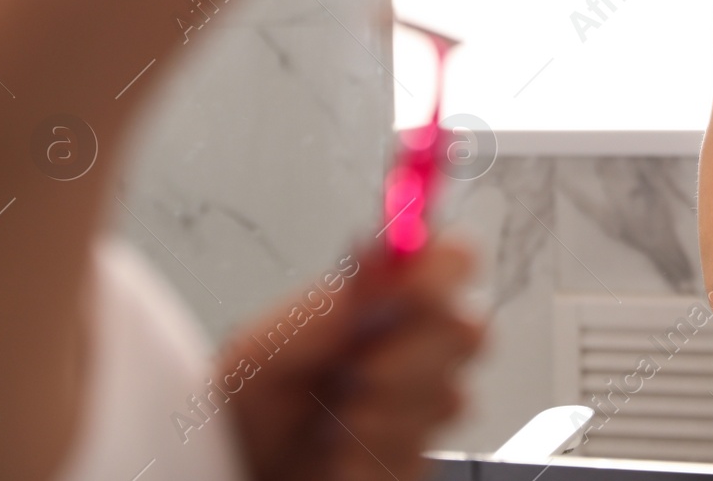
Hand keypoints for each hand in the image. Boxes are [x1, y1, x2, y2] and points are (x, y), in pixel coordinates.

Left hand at [218, 236, 486, 480]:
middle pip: (469, 332)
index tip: (406, 289)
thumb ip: (330, 303)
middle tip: (359, 370)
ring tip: (334, 418)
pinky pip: (419, 452)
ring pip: (448, 399)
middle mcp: (420, 348)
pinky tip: (341, 452)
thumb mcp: (269, 346)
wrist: (243, 471)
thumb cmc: (252, 405)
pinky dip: (371, 455)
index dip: (442, 269)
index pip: (455, 259)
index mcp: (388, 302)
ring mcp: (426, 406)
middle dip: (410, 355)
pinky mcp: (419, 457)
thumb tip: (381, 253)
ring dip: (382, 412)